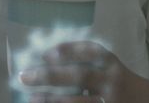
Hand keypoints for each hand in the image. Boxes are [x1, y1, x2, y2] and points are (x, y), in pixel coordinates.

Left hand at [18, 41, 148, 102]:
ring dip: (53, 100)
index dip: (67, 51)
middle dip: (51, 76)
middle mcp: (112, 82)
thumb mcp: (111, 70)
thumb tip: (48, 62)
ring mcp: (110, 101)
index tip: (45, 54)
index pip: (90, 52)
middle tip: (25, 76)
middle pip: (80, 76)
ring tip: (31, 98)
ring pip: (79, 101)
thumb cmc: (124, 85)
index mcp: (112, 65)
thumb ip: (89, 65)